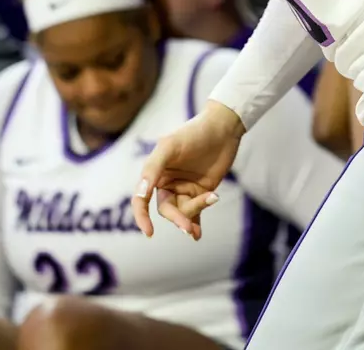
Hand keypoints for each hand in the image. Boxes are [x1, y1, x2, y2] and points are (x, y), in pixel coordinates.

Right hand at [133, 104, 244, 240]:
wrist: (223, 128)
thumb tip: (140, 194)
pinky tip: (197, 234)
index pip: (141, 199)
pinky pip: (196, 213)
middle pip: (166, 209)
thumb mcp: (169, 146)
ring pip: (183, 212)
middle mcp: (167, 183)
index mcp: (154, 173)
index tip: (149, 232)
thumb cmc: (193, 133)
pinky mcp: (201, 192)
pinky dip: (196, 224)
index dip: (141, 217)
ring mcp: (184, 189)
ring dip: (193, 215)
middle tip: (188, 227)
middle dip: (177, 218)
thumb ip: (152, 169)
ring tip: (212, 198)